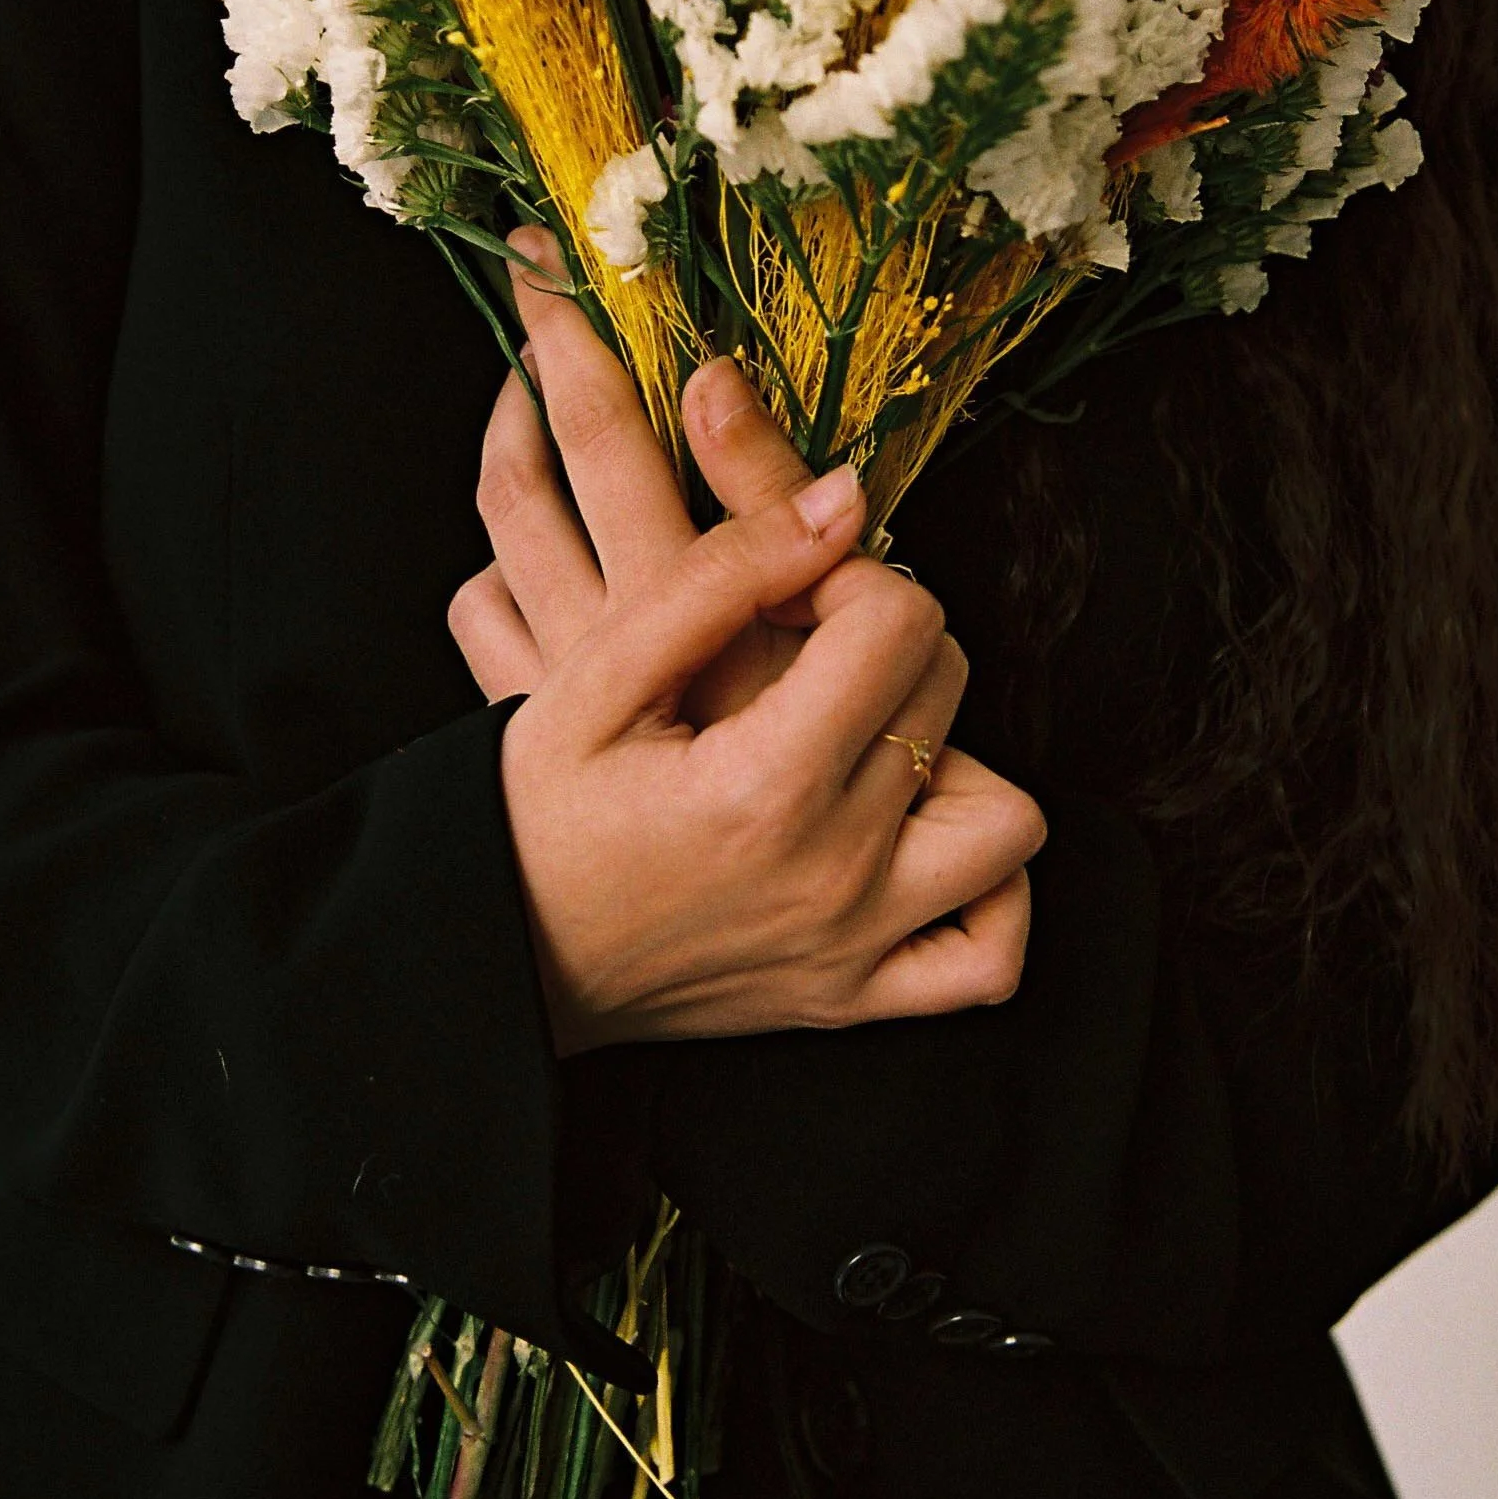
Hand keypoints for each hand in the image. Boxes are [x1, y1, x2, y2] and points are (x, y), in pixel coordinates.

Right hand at [449, 254, 1044, 1050]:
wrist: (494, 953)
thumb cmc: (532, 813)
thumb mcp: (597, 674)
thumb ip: (722, 574)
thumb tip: (842, 500)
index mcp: (764, 786)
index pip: (895, 619)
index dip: (844, 574)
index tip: (784, 586)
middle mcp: (831, 872)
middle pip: (945, 688)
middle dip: (884, 637)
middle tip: (802, 643)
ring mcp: (854, 944)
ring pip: (1003, 817)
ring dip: (951, 758)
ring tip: (864, 737)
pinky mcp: (853, 998)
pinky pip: (988, 957)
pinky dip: (985, 899)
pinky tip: (919, 843)